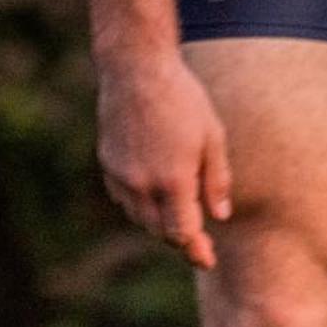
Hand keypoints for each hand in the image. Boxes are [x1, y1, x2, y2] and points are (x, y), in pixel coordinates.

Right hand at [96, 50, 231, 268]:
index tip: (207, 259)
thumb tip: (219, 216)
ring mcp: (120, 174)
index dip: (195, 250)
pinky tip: (155, 196)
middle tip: (200, 243)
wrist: (136, 68)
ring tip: (179, 217)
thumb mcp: (213, 139)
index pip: (182, 234)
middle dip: (180, 238)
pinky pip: (124, 198)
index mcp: (172, 181)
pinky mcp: (107, 163)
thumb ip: (216, 182)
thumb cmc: (183, 100)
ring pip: (139, 218)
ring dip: (159, 223)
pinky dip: (140, 205)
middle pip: (160, 232)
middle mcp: (142, 183)